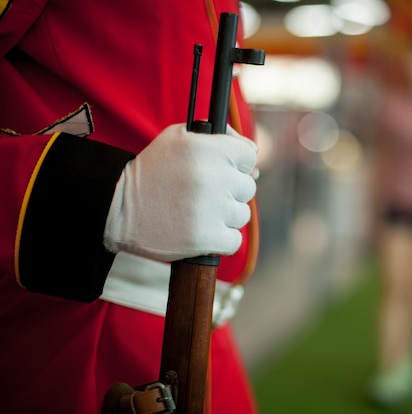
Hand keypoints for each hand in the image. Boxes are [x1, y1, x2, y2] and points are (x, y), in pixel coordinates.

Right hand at [104, 124, 256, 260]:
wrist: (117, 209)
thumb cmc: (154, 171)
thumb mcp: (179, 137)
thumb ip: (220, 136)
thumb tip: (254, 153)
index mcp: (206, 149)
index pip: (249, 156)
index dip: (236, 164)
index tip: (221, 170)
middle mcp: (211, 177)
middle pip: (248, 187)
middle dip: (229, 190)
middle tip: (202, 193)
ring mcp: (210, 210)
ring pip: (241, 214)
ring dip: (224, 216)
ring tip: (197, 212)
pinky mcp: (205, 238)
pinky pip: (234, 241)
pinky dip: (220, 240)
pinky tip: (201, 230)